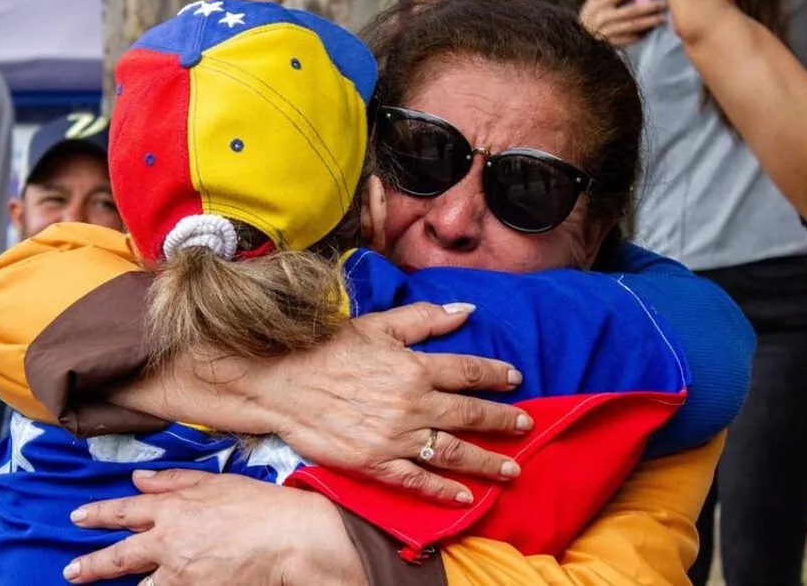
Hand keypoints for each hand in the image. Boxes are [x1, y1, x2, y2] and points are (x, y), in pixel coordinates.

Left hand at [64, 470, 365, 584]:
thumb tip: (139, 478)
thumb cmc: (261, 507)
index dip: (98, 514)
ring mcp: (180, 575)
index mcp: (172, 509)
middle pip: (119, 558)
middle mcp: (169, 543)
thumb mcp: (216, 483)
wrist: (291, 540)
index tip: (79, 517)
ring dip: (134, 585)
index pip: (124, 511)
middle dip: (91, 565)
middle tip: (72, 571)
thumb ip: (173, 481)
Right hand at [108, 303, 530, 504]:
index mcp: (414, 366)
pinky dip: (443, 491)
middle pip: (469, 414)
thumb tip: (466, 309)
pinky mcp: (375, 462)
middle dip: (502, 420)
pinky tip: (464, 497)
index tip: (515, 378)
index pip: (467, 371)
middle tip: (525, 424)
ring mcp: (395, 436)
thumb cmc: (327, 349)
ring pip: (453, 452)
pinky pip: (417, 481)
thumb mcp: (377, 325)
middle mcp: (412, 403)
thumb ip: (425, 318)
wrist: (281, 382)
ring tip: (511, 468)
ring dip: (486, 461)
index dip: (494, 375)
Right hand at [579, 0, 666, 46]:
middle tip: (662, 3)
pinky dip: (643, 34)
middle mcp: (604, 18)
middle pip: (631, 11)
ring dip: (650, 21)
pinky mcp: (613, 43)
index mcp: (599, 5)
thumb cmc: (588, 20)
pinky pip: (632, 38)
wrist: (579, 44)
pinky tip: (652, 29)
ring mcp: (609, 32)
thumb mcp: (589, 4)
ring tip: (662, 17)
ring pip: (634, 26)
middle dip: (649, 7)